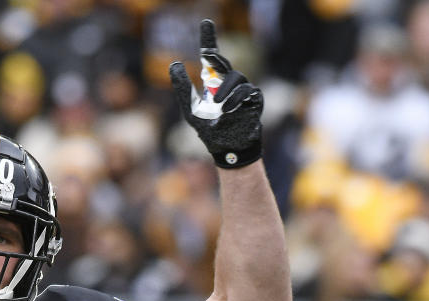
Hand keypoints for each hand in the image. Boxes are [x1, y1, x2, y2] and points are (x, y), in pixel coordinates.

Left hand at [169, 19, 262, 168]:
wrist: (227, 149)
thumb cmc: (209, 130)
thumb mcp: (191, 109)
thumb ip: (183, 88)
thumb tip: (174, 63)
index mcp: (212, 83)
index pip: (211, 57)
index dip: (209, 38)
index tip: (205, 22)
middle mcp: (228, 83)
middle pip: (222, 63)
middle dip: (215, 57)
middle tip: (205, 53)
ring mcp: (242, 90)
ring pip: (236, 78)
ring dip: (225, 89)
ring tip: (217, 104)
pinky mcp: (254, 100)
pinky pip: (247, 92)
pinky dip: (236, 99)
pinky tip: (228, 110)